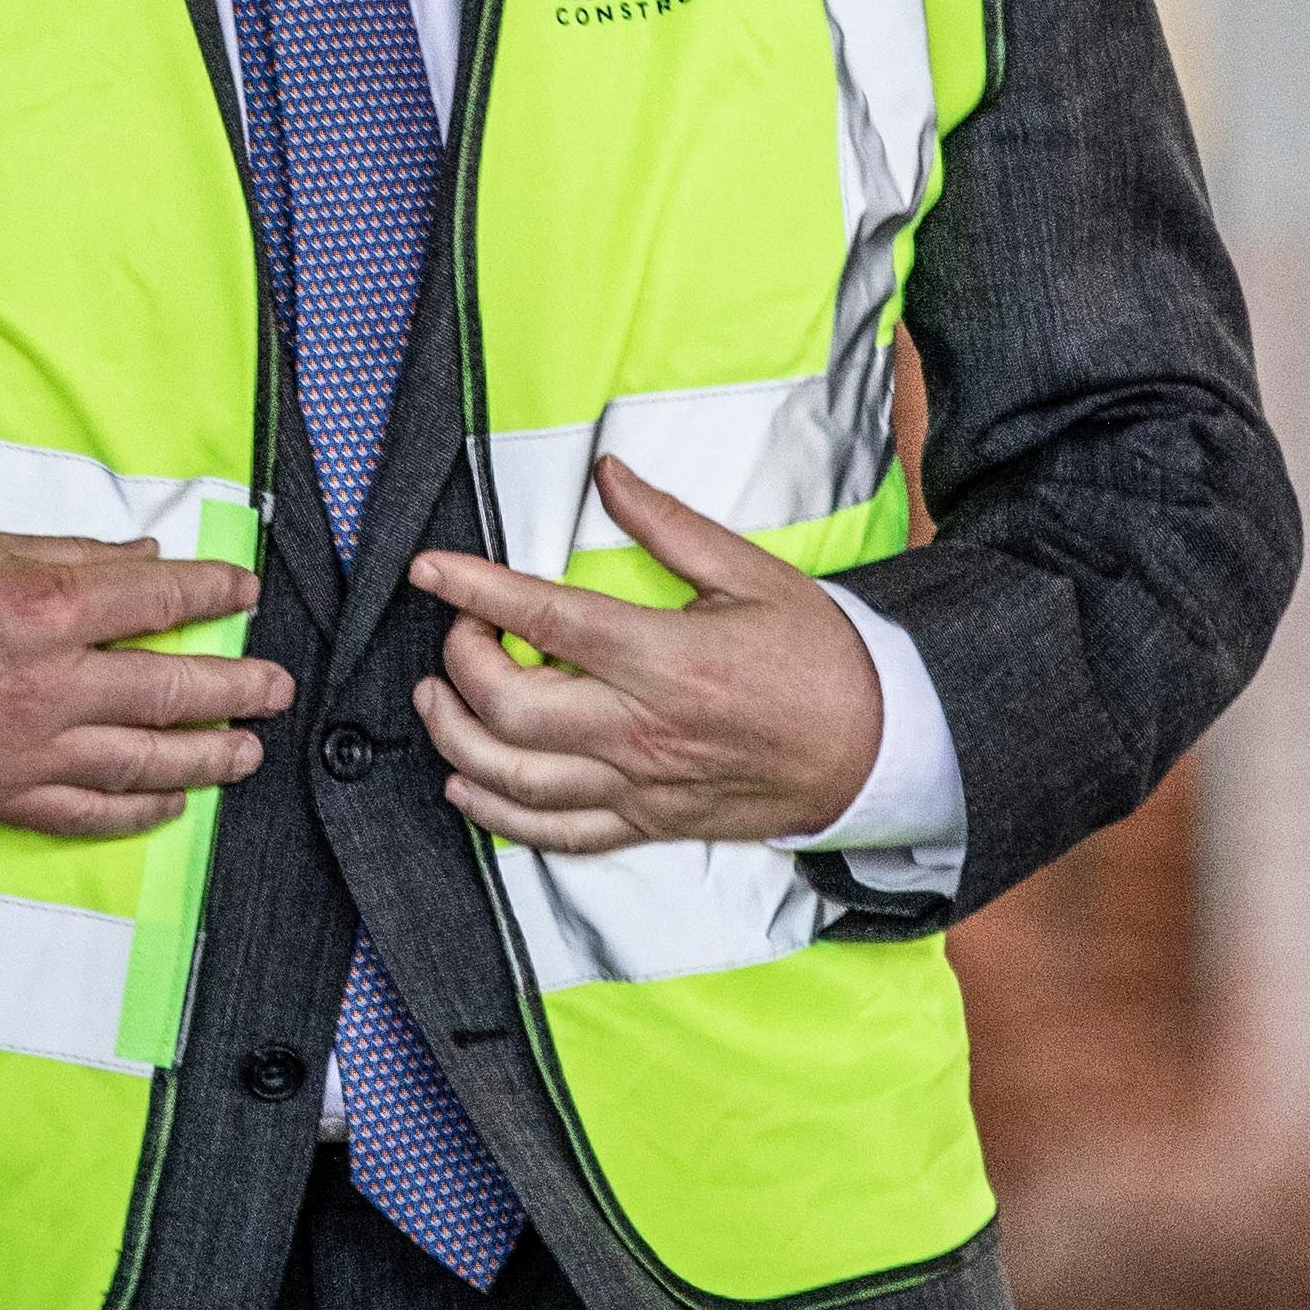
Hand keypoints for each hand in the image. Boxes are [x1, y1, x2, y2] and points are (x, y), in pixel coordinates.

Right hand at [0, 530, 286, 839]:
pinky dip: (140, 810)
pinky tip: (172, 803)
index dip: (215, 590)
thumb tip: (144, 560)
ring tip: (247, 752)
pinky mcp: (4, 794)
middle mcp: (52, 683)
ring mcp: (31, 748)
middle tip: (277, 687)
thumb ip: (75, 555)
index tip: (247, 590)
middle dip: (238, 688)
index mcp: (49, 605)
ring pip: (146, 761)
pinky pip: (90, 813)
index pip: (160, 598)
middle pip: (173, 690)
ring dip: (209, 757)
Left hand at [404, 457, 879, 852]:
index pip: (544, 621)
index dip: (474, 590)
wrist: (879, 750)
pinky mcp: (647, 824)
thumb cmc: (820, 660)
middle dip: (458, 667)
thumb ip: (669, 526)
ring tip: (437, 700)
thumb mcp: (754, 575)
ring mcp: (640, 787)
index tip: (430, 569)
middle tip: (457, 630)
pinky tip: (467, 785)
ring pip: (515, 781)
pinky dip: (498, 815)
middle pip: (509, 711)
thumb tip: (608, 473)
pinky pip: (555, 835)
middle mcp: (640, 731)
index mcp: (665, 660)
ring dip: (456, 741)